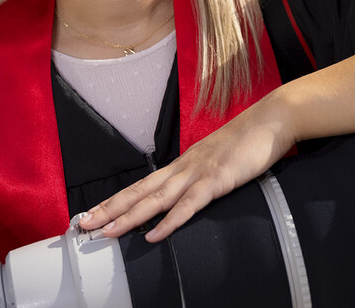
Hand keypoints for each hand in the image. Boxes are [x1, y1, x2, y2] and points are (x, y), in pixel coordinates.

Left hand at [78, 95, 296, 241]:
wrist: (271, 120)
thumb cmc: (248, 142)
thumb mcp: (217, 161)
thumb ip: (200, 178)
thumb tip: (187, 196)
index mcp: (182, 165)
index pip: (141, 185)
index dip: (115, 200)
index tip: (92, 212)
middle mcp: (183, 168)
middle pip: (139, 192)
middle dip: (109, 209)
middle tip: (82, 225)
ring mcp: (199, 172)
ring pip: (156, 199)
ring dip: (129, 216)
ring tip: (107, 232)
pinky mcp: (217, 179)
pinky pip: (190, 204)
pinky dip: (170, 221)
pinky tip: (154, 234)